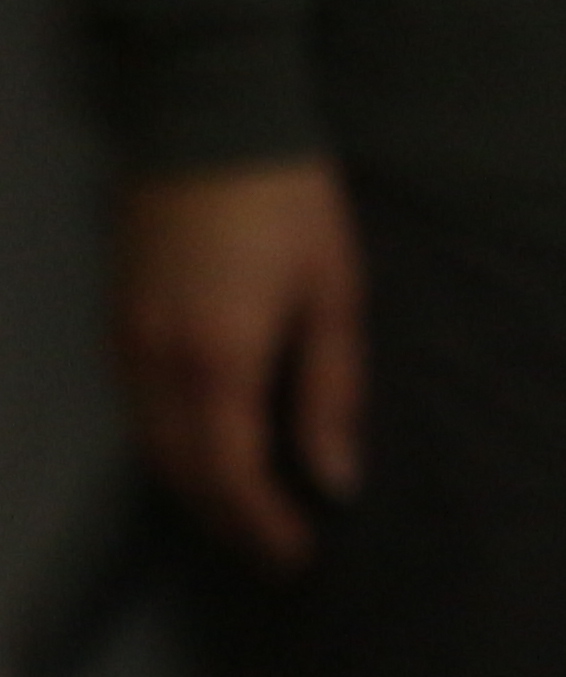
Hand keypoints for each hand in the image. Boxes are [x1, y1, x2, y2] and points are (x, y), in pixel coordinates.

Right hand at [114, 157, 365, 568]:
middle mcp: (156, 359)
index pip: (229, 473)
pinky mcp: (118, 316)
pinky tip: (214, 455)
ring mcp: (126, 337)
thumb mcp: (334, 296)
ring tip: (252, 518)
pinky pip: (139, 408)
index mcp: (217, 358)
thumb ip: (331, 391)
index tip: (299, 559)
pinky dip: (175, 447)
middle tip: (278, 555)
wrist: (209, 117)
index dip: (261, 526)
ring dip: (197, 489)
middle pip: (180, 470)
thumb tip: (336, 479)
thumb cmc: (290, 204)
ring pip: (151, 443)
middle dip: (227, 521)